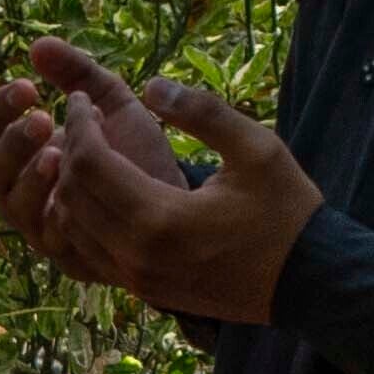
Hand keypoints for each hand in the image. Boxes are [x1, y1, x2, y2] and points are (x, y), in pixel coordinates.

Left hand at [0, 36, 313, 323]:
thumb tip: (152, 84)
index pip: (89, 164)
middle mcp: (136, 254)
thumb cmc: (286, 210)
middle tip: (79, 118)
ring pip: (70, 227)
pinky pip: (87, 251)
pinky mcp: (140, 289)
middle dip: (67, 150)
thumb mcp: (257, 148)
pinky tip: (98, 187)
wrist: (306, 281)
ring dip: (66, 186)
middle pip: (70, 195)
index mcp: (161, 218)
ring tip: (85, 148)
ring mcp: (135, 278)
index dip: (79, 125)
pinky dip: (80, 217)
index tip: (82, 98)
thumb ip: (203, 113)